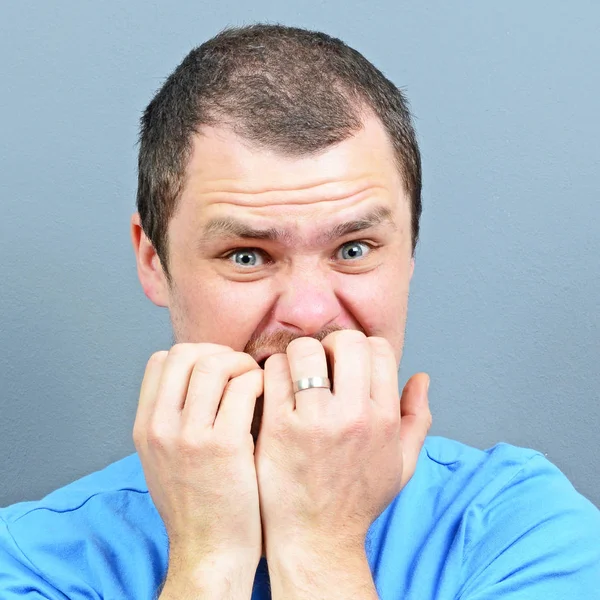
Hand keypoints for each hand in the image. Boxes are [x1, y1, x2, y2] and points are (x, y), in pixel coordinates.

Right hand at [133, 344, 262, 594]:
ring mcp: (191, 436)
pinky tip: (267, 396)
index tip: (217, 368)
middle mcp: (162, 427)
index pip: (161, 360)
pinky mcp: (225, 447)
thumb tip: (194, 380)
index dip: (194, 355)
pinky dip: (259, 382)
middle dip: (218, 352)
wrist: (209, 552)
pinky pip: (243, 388)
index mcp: (145, 427)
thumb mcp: (163, 460)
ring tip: (255, 381)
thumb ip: (171, 419)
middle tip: (239, 369)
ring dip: (242, 364)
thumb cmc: (195, 506)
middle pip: (186, 353)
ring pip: (215, 364)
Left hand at [255, 331, 430, 558]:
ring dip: (300, 354)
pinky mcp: (279, 427)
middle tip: (322, 363)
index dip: (362, 349)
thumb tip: (422, 377)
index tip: (348, 365)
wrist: (316, 539)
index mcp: (384, 419)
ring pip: (306, 349)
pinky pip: (275, 372)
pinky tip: (276, 387)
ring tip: (297, 374)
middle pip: (345, 340)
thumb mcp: (402, 463)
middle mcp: (353, 415)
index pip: (378, 348)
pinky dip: (274, 370)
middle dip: (332, 344)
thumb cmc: (357, 501)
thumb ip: (418, 417)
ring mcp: (314, 420)